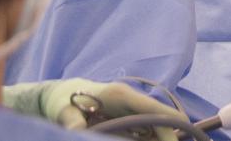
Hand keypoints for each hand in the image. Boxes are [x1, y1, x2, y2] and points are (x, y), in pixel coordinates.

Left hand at [3, 78, 181, 137]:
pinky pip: (146, 131)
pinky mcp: (128, 119)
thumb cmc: (62, 101)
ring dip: (161, 139)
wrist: (61, 94)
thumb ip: (72, 123)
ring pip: (156, 126)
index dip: (169, 125)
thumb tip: (77, 133)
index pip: (153, 108)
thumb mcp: (63, 113)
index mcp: (120, 95)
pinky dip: (150, 140)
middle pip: (160, 119)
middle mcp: (131, 100)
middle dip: (169, 137)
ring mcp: (131, 109)